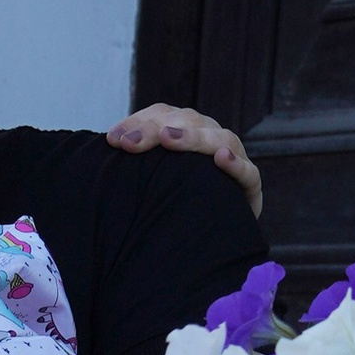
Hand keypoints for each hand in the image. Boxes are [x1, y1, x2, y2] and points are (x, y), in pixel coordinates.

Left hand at [107, 103, 261, 217]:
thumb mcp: (147, 182)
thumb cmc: (168, 204)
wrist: (207, 239)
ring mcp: (231, 159)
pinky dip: (236, 164)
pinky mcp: (248, 186)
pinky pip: (247, 173)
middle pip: (187, 122)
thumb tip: (106, 146)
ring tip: (170, 139)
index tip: (113, 139)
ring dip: (193, 138)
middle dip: (155, 129)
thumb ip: (133, 165)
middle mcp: (208, 139)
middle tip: (130, 143)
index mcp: (183, 133)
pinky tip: (222, 158)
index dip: (140, 121)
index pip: (162, 116)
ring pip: (219, 138)